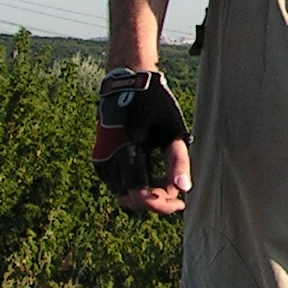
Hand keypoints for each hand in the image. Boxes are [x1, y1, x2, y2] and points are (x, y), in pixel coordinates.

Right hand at [93, 68, 192, 216]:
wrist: (129, 83)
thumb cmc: (156, 104)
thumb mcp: (172, 130)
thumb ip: (178, 161)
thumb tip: (185, 189)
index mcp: (125, 152)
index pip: (140, 196)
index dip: (161, 205)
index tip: (180, 201)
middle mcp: (108, 159)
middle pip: (131, 199)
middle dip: (156, 200)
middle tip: (176, 188)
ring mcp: (102, 160)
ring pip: (123, 194)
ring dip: (146, 194)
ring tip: (166, 178)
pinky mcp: (102, 159)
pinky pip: (118, 183)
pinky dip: (136, 185)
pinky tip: (153, 173)